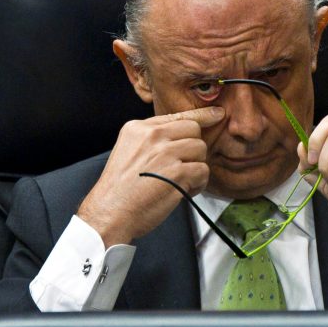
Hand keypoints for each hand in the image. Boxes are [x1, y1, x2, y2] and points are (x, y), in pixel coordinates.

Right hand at [78, 106, 224, 246]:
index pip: (177, 116)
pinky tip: (183, 191)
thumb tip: (182, 138)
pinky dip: (198, 184)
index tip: (216, 114)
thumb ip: (152, 141)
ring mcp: (165, 152)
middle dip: (193, 150)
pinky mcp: (177, 171)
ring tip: (180, 182)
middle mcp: (152, 135)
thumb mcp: (129, 152)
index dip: (201, 115)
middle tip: (182, 167)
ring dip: (196, 168)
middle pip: (193, 130)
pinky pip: (202, 170)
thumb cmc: (120, 190)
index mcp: (138, 128)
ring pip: (200, 149)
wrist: (110, 212)